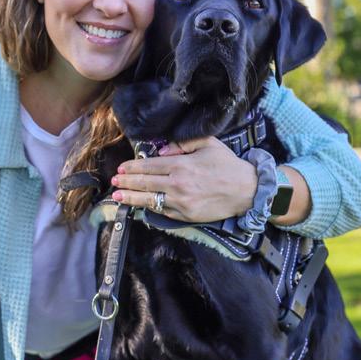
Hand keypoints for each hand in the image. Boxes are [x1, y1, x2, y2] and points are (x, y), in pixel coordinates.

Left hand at [111, 137, 257, 221]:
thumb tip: (161, 150)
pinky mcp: (185, 216)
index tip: (121, 168)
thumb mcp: (208, 144)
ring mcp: (180, 201)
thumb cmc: (227, 165)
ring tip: (117, 197)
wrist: (246, 191)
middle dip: (126, 182)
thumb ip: (183, 143)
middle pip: (145, 183)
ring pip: (149, 200)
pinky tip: (140, 206)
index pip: (149, 166)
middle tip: (114, 182)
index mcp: (181, 164)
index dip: (132, 168)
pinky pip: (163, 211)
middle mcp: (177, 183)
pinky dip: (149, 208)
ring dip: (131, 198)